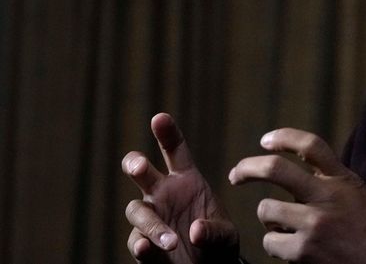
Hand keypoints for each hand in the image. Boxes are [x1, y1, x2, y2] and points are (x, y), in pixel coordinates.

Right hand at [122, 113, 238, 262]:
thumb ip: (215, 230)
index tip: (159, 118)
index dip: (167, 134)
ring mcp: (151, 217)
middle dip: (136, 165)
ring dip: (151, 224)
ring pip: (136, 210)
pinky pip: (136, 241)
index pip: (175, 151)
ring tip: (172, 241)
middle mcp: (163, 194)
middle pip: (141, 172)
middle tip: (139, 166)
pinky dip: (142, 244)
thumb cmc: (218, 243)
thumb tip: (194, 230)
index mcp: (187, 180)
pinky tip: (147, 248)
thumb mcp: (227, 235)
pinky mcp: (143, 244)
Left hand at [229, 128, 365, 263]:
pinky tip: (294, 251)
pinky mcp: (304, 251)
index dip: (283, 137)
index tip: (265, 141)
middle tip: (236, 175)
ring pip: (267, 210)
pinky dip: (276, 247)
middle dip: (248, 169)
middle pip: (276, 169)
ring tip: (285, 229)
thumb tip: (288, 168)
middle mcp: (328, 196)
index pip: (310, 145)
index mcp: (342, 179)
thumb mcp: (355, 194)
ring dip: (269, 221)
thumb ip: (328, 179)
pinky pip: (270, 243)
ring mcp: (315, 224)